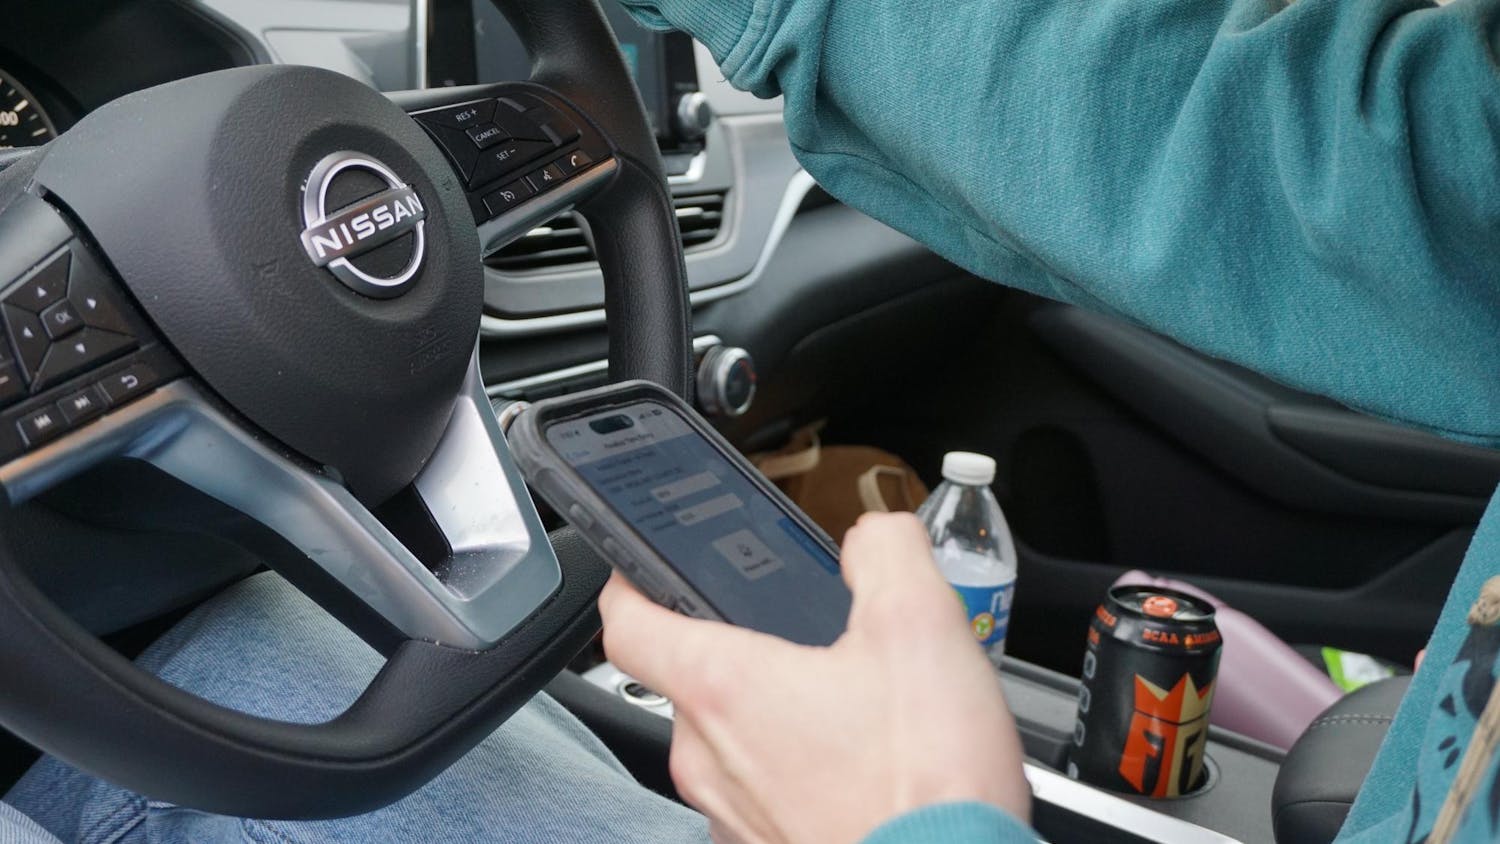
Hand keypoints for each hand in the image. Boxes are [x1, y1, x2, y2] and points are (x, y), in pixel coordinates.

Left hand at [598, 512, 1030, 843]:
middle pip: (690, 680)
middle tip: (800, 633)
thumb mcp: (921, 629)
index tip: (643, 565)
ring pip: (729, 743)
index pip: (626, 623)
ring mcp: (732, 816)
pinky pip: (762, 796)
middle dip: (742, 649)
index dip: (630, 581)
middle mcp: (709, 758)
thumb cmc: (925, 785)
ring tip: (848, 703)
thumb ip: (886, 555)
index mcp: (723, 688)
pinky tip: (859, 767)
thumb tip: (874, 538)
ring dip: (774, 715)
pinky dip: (795, 772)